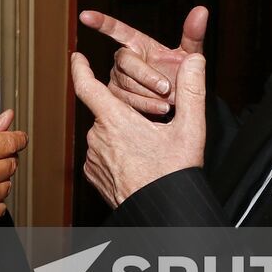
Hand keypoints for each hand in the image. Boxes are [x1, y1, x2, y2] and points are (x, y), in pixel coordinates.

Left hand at [71, 51, 205, 207]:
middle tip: (153, 128)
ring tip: (148, 152)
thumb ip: (192, 91)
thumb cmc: (174, 175)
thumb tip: (195, 60)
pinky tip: (136, 164)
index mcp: (115, 120)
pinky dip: (116, 154)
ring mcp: (92, 158)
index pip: (87, 85)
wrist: (161, 214)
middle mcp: (97, 137)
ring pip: (105, 135)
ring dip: (121, 136)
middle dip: (126, 113)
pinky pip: (102, 155)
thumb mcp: (190, 130)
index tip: (77, 57)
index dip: (80, 68)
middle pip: (107, 113)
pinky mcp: (93, 175)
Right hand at [79, 6, 207, 114]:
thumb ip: (193, 34)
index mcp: (138, 45)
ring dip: (146, 95)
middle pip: (125, 61)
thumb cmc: (181, 76)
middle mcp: (123, 60)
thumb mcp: (189, 56)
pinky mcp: (115, 99)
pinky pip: (122, 102)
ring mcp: (117, 79)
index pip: (118, 30)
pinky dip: (142, 107)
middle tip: (166, 88)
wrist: (180, 106)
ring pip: (123, 85)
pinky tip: (158, 111)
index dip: (102, 22)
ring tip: (167, 104)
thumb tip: (202, 10)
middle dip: (145, 75)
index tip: (85, 15)